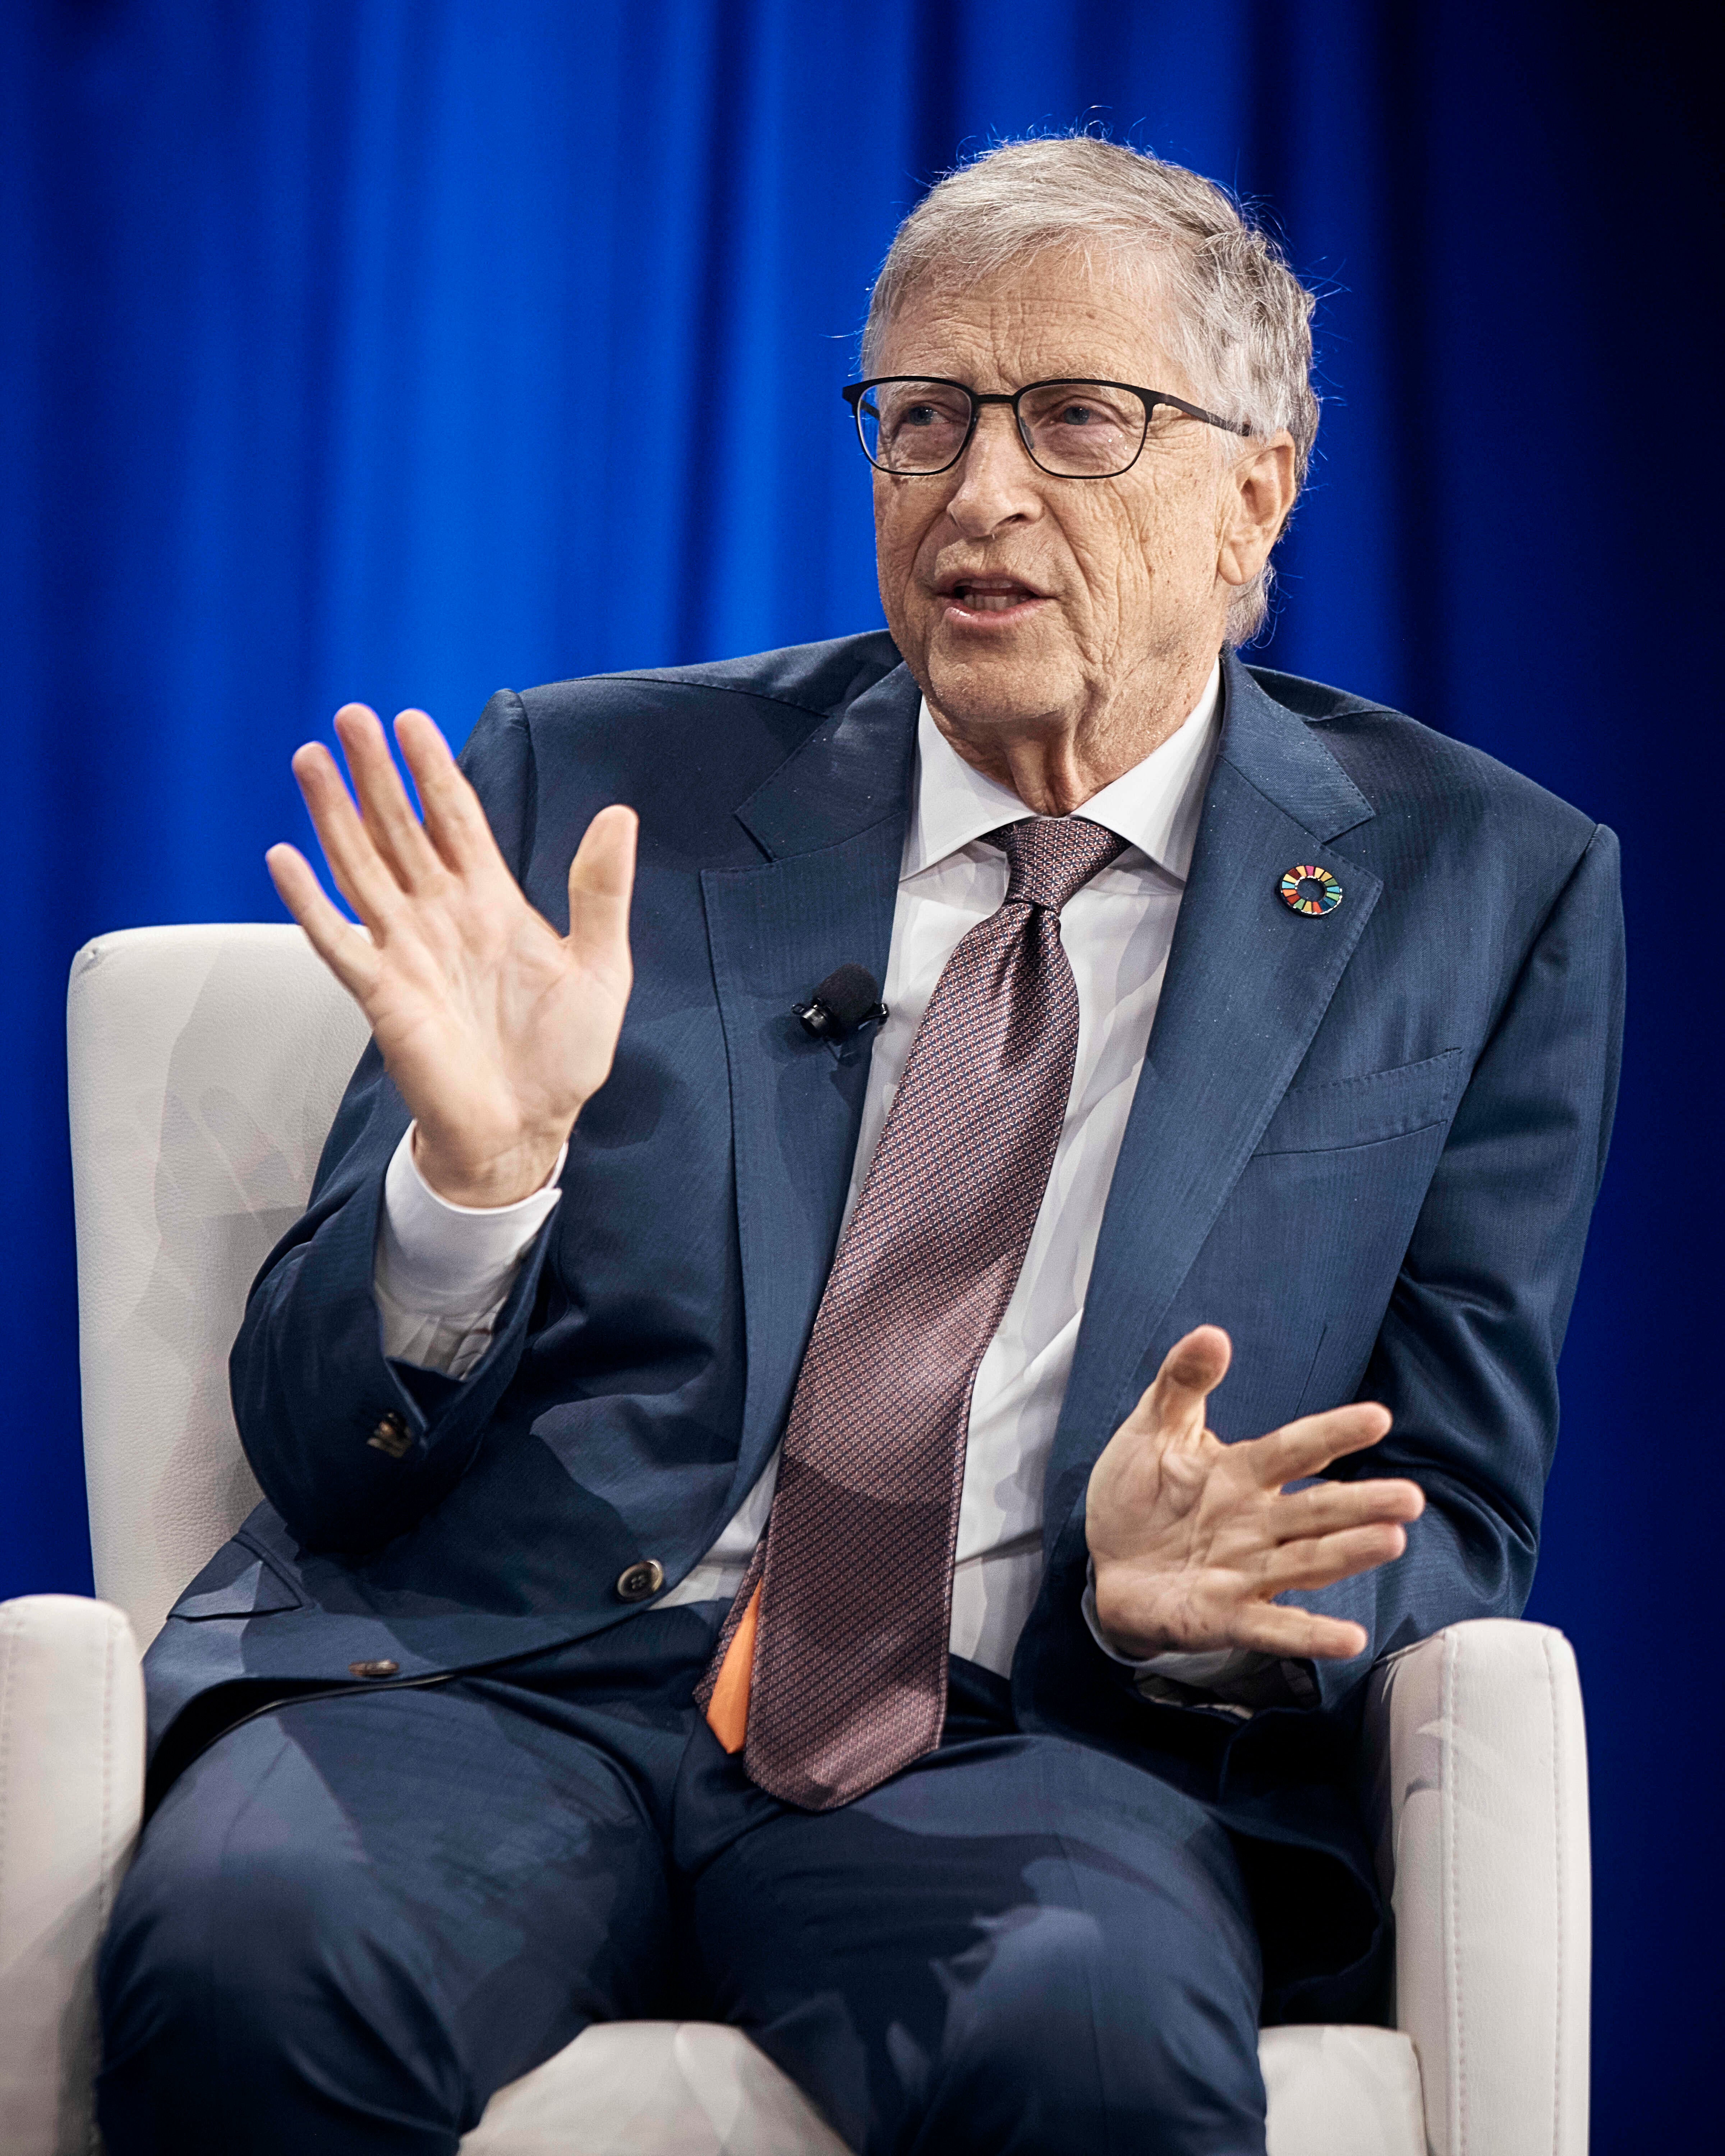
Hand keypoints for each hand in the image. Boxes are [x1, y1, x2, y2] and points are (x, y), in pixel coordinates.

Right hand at [266, 704, 636, 1206]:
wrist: (527, 1128)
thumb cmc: (563, 1056)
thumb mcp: (600, 968)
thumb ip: (600, 893)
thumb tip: (619, 814)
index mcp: (492, 903)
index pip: (456, 819)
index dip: (433, 770)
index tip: (412, 721)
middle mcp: (441, 917)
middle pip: (400, 829)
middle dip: (375, 774)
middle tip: (351, 715)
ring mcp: (405, 952)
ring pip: (361, 867)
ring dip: (334, 816)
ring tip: (310, 759)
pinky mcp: (380, 994)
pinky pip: (336, 940)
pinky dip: (309, 902)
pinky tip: (284, 858)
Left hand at [1085, 1325, 1424, 1662]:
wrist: (1104, 1562)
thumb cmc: (1137, 1495)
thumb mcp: (1152, 1430)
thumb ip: (1181, 1384)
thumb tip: (1212, 1333)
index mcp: (1243, 1473)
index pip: (1295, 1449)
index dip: (1332, 1433)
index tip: (1377, 1417)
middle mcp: (1256, 1523)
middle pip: (1316, 1510)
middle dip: (1362, 1503)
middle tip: (1410, 1497)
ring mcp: (1246, 1572)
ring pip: (1307, 1561)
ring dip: (1349, 1554)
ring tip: (1390, 1541)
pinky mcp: (1226, 1617)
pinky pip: (1273, 1626)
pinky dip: (1309, 1634)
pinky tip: (1349, 1638)